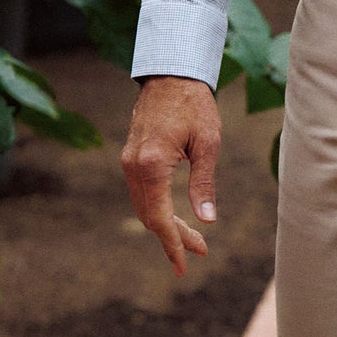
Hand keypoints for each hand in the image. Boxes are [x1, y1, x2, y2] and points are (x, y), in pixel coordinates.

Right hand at [121, 75, 221, 276]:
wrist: (171, 73)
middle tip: (198, 251)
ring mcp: (128, 161)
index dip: (173, 243)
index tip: (186, 263)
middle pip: (150, 216)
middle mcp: (134, 166)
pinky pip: (141, 192)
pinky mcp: (130, 156)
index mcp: (152, 164)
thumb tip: (208, 220)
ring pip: (143, 206)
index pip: (160, 217)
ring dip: (164, 225)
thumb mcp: (208, 142)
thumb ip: (204, 183)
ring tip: (192, 238)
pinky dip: (156, 208)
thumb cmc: (195, 103)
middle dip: (173, 237)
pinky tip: (174, 215)